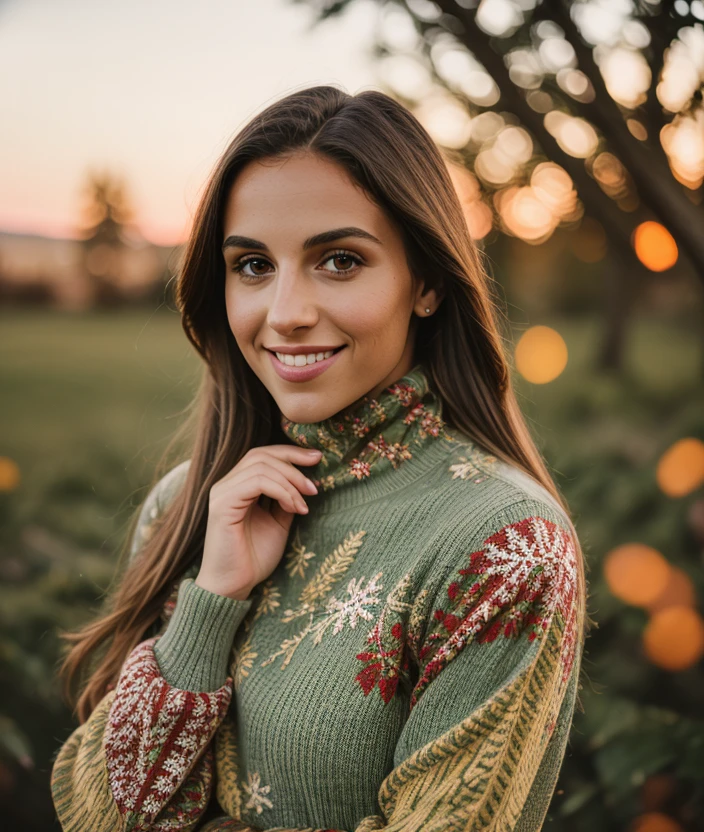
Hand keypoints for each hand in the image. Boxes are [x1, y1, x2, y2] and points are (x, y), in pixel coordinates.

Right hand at [195, 445, 322, 600]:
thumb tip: (306, 481)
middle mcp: (226, 484)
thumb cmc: (254, 557)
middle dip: (294, 463)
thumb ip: (287, 499)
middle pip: (262, 455)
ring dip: (291, 483)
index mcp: (238, 485)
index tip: (317, 458)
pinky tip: (293, 507)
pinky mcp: (222, 504)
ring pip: (261, 466)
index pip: (263, 455)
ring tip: (304, 505)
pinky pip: (257, 482)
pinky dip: (281, 491)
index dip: (291, 452)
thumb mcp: (278, 522)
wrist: (235, 586)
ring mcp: (222, 492)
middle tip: (314, 486)